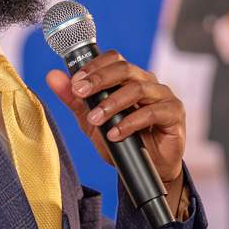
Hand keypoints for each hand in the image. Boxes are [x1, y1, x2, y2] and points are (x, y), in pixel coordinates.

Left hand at [46, 52, 187, 208]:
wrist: (147, 170)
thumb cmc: (122, 141)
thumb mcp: (91, 122)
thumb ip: (74, 100)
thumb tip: (52, 76)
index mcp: (129, 78)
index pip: (114, 59)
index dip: (94, 67)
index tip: (75, 83)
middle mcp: (148, 82)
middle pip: (125, 69)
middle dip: (99, 80)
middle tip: (80, 94)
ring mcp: (164, 96)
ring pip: (138, 89)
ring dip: (112, 104)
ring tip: (95, 120)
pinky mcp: (175, 114)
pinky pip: (153, 112)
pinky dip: (130, 123)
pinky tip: (115, 134)